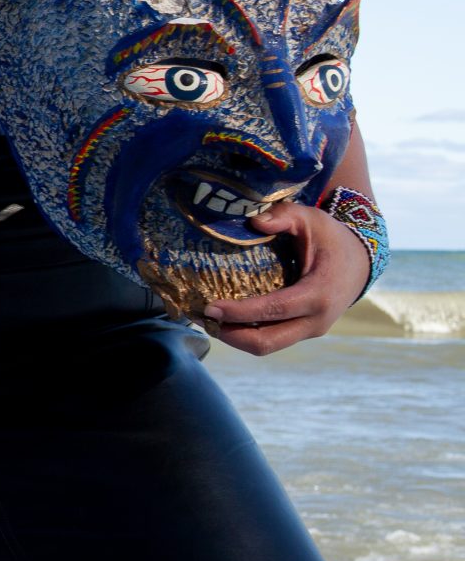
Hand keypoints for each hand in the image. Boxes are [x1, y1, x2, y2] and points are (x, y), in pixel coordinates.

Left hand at [202, 202, 370, 354]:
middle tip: (200, 316)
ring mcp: (310, 330)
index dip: (240, 312)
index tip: (209, 308)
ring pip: (267, 345)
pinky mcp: (303, 331)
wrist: (361, 262)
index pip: (274, 310)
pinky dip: (246, 333)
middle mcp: (317, 320)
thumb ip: (284, 215)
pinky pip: (272, 339)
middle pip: (267, 342)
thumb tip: (254, 222)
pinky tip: (224, 319)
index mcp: (319, 294)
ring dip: (234, 337)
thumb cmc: (331, 238)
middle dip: (230, 334)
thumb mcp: (310, 219)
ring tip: (205, 319)